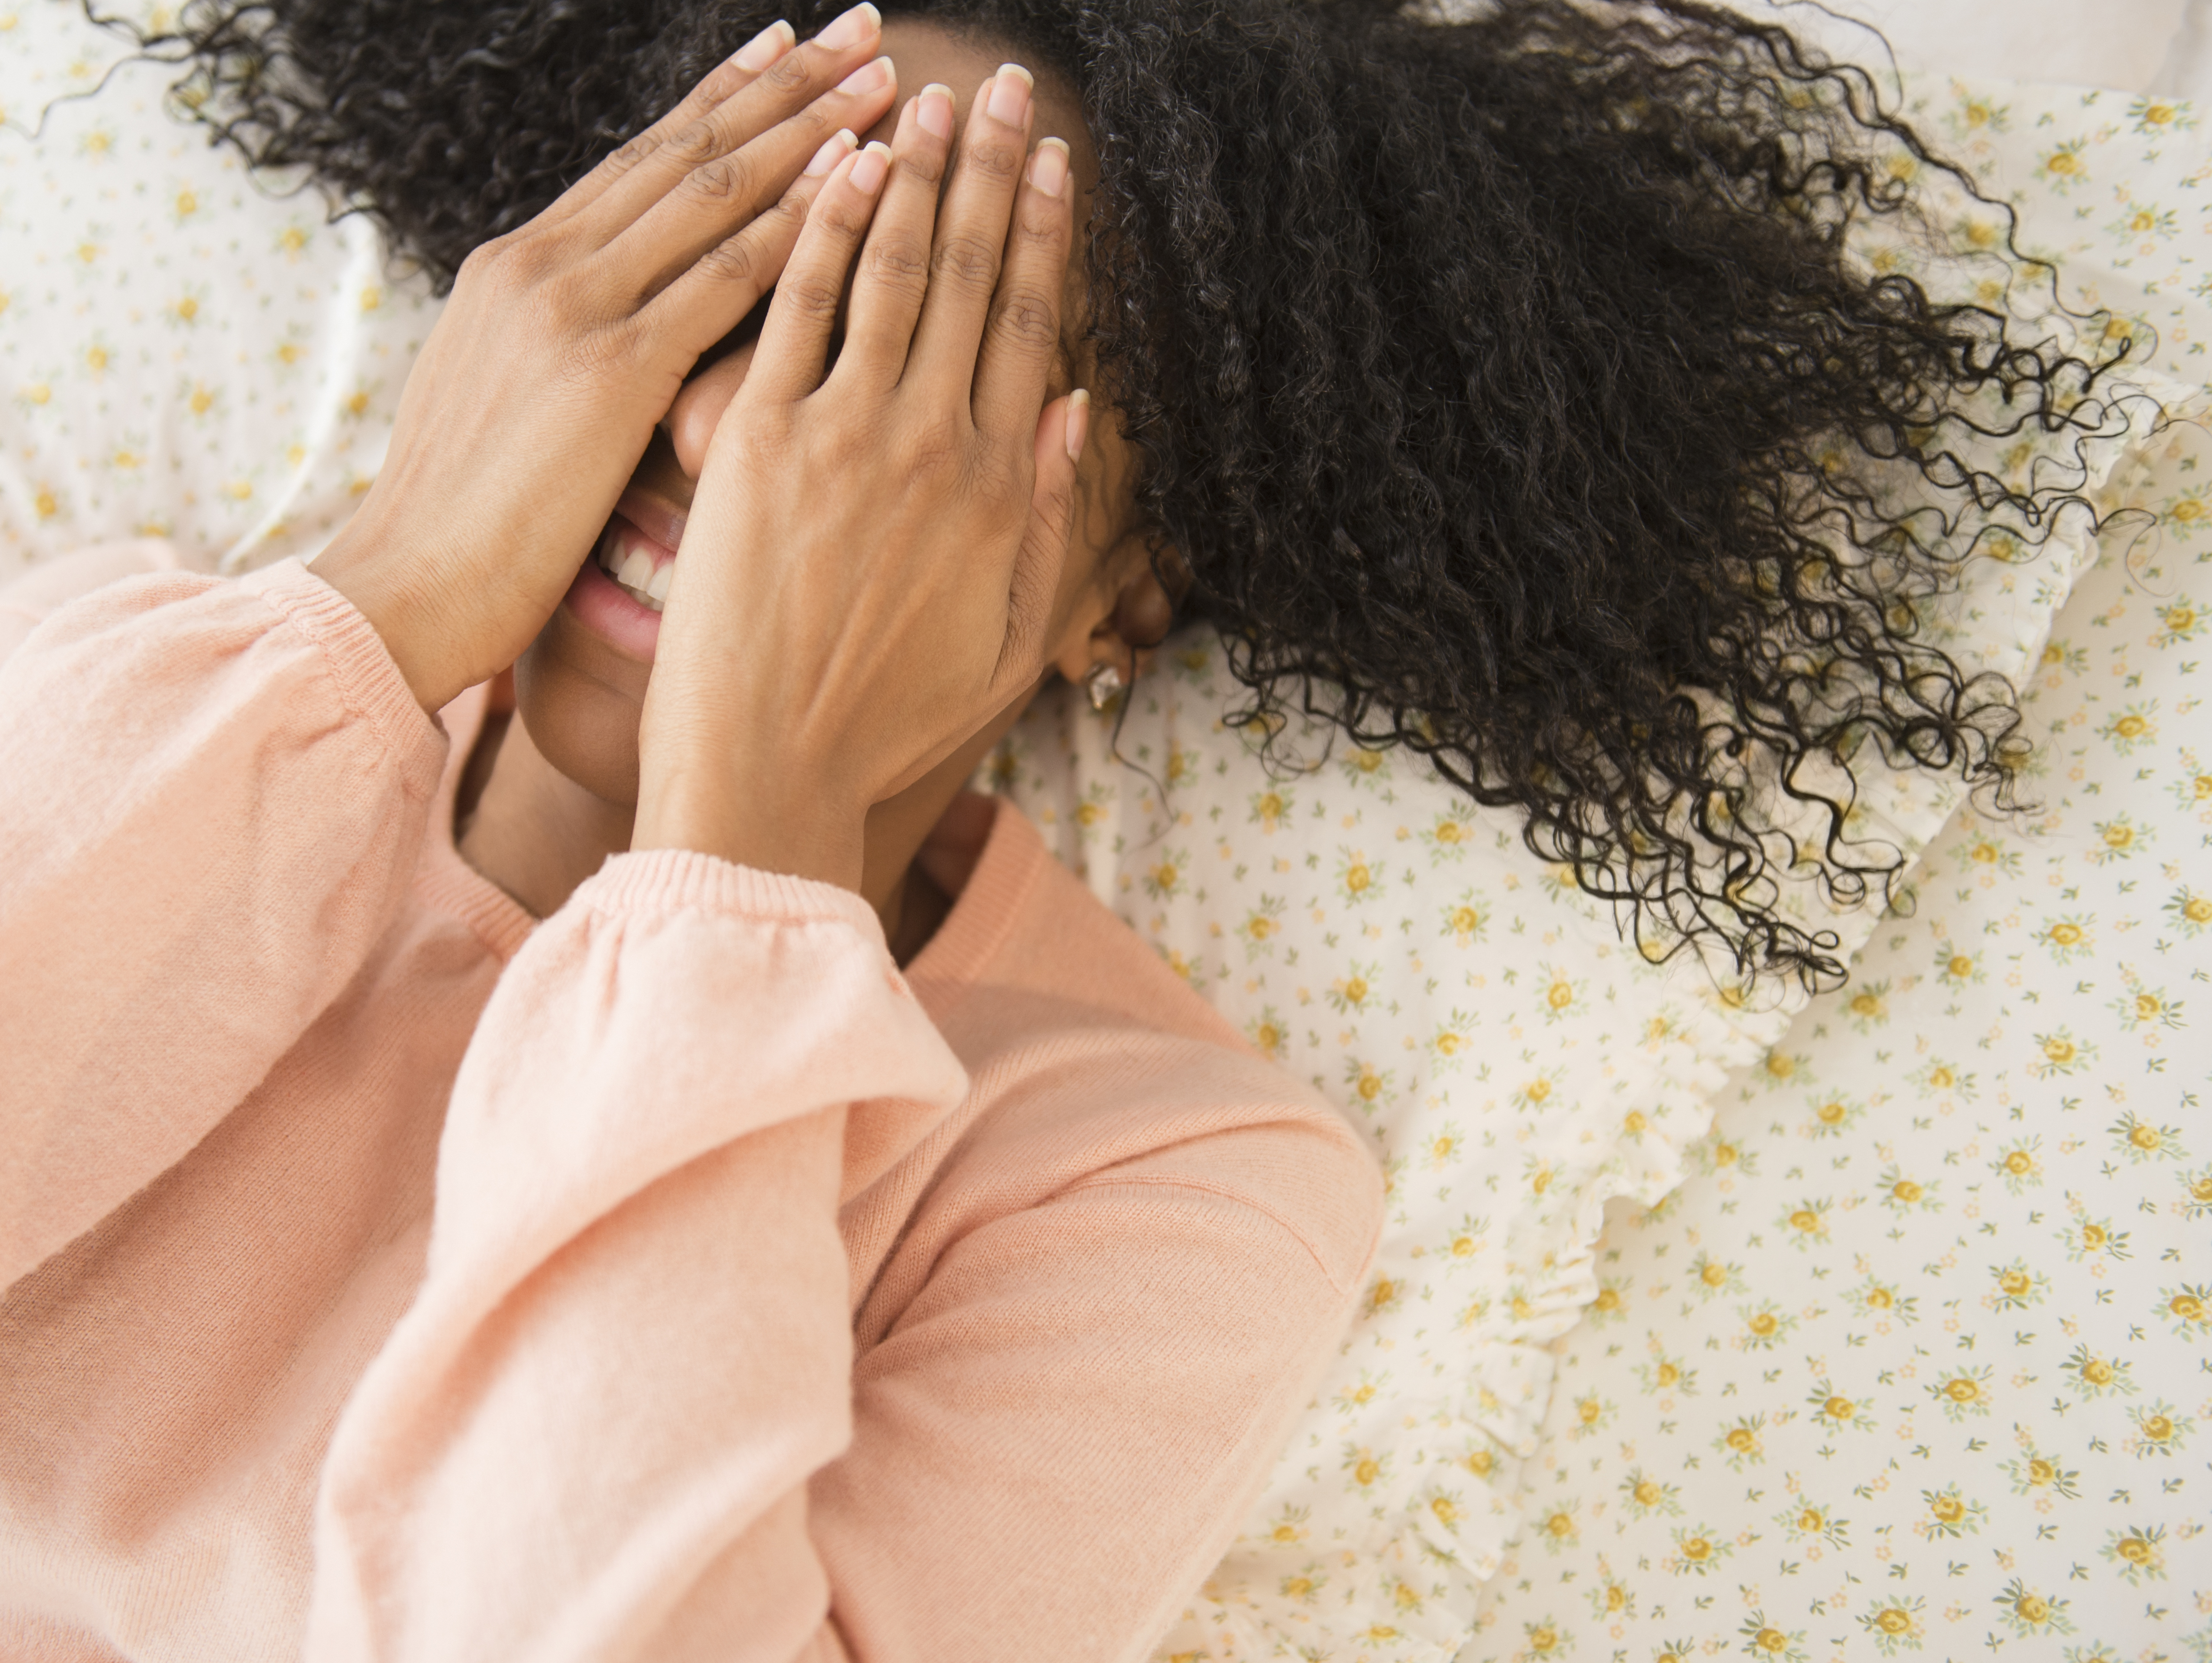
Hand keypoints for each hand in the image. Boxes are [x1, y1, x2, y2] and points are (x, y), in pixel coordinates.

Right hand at [312, 5, 900, 712]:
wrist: (404, 587)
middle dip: (783, 84)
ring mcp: (573, 309)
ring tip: (885, 76)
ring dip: (808, 129)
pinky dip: (797, 225)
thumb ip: (566, 348)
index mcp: (519, 268)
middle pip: (686, 150)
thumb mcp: (509, 403)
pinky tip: (857, 181)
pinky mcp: (608, 372)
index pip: (642, 161)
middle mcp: (544, 264)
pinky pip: (724, 279)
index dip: (723, 99)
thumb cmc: (466, 524)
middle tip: (863, 26)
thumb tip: (622, 330)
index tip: (789, 50)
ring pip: (713, 193)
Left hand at [631, 69, 1083, 888]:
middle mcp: (936, 448)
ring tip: (927, 97)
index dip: (1043, 235)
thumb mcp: (1012, 641)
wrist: (768, 770)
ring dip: (914, 174)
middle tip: (1007, 87)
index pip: (1030, 328)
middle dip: (992, 172)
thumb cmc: (887, 720)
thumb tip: (1083, 411)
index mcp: (1002, 491)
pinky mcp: (757, 442)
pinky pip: (795, 309)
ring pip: (891, 273)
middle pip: (971, 280)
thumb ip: (1058, 524)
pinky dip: (818, 229)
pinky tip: (838, 163)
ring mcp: (845, 438)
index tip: (1054, 161)